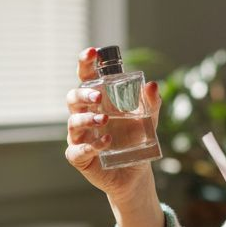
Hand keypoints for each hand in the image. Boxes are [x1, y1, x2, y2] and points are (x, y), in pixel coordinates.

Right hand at [64, 47, 160, 204]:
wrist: (136, 173)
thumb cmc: (135, 140)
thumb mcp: (147, 120)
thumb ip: (150, 103)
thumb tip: (152, 85)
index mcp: (97, 101)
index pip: (86, 78)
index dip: (85, 63)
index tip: (92, 53)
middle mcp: (84, 116)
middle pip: (72, 98)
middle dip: (83, 94)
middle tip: (99, 96)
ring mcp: (79, 137)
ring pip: (73, 122)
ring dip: (87, 119)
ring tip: (104, 120)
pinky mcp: (80, 157)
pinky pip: (77, 150)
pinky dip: (90, 146)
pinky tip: (106, 142)